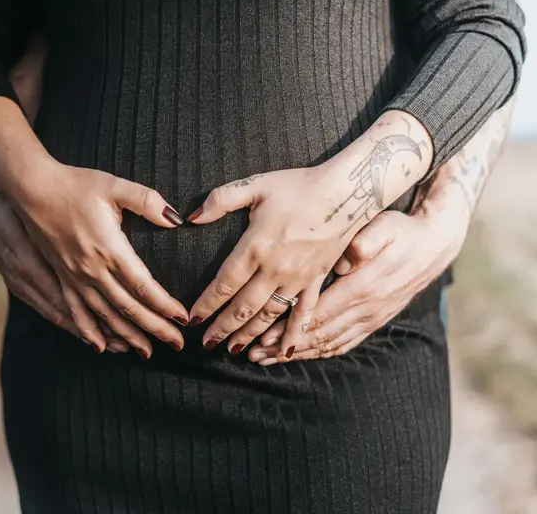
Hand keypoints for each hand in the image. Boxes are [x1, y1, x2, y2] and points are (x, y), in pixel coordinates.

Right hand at [11, 160, 189, 355]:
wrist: (32, 189)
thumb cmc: (76, 185)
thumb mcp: (115, 186)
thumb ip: (148, 201)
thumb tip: (177, 220)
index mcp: (110, 249)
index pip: (144, 286)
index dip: (165, 306)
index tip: (183, 319)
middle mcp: (92, 269)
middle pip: (128, 308)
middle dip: (154, 328)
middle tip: (177, 345)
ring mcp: (74, 276)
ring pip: (104, 315)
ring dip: (126, 336)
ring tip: (145, 351)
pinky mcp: (61, 277)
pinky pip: (76, 311)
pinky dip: (89, 331)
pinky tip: (99, 346)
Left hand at [185, 111, 431, 356]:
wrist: (346, 192)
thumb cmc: (298, 186)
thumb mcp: (255, 185)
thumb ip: (220, 200)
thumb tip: (190, 217)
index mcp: (256, 246)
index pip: (224, 284)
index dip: (206, 305)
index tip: (191, 320)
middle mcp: (275, 268)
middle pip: (243, 308)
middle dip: (222, 329)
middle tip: (206, 345)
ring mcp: (298, 278)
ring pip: (269, 316)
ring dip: (250, 336)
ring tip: (234, 350)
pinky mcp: (317, 280)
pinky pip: (303, 314)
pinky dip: (293, 334)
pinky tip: (285, 351)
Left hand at [247, 198, 467, 364]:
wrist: (434, 245)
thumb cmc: (402, 230)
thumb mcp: (386, 225)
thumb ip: (367, 240)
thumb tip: (350, 256)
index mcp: (362, 286)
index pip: (319, 313)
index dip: (290, 328)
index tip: (262, 336)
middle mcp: (366, 308)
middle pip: (319, 335)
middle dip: (284, 347)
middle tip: (253, 354)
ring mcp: (372, 318)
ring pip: (330, 343)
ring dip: (298, 354)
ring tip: (267, 359)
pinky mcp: (375, 320)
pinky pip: (346, 343)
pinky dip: (321, 352)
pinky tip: (302, 356)